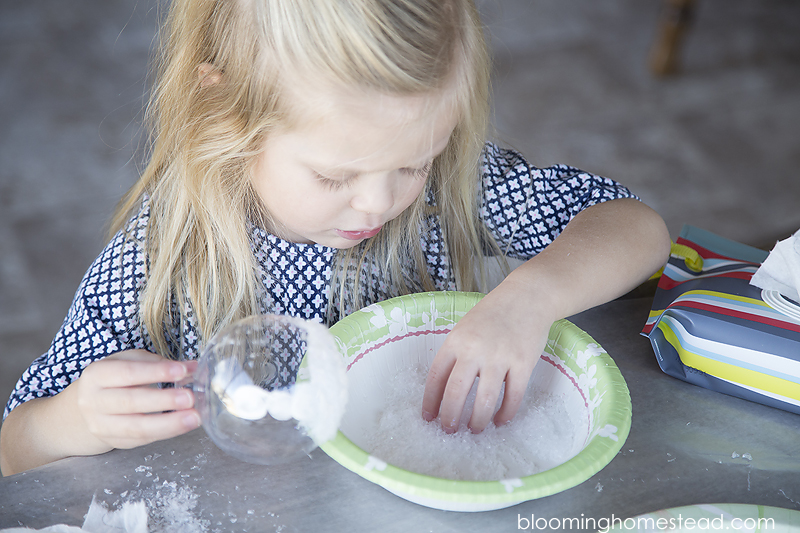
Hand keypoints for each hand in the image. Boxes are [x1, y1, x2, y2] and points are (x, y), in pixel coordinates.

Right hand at [73, 350, 200, 453]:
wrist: (90, 407)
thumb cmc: (117, 379)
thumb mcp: (130, 361)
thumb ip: (158, 364)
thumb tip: (192, 369)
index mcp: (96, 375)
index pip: (128, 373)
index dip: (156, 372)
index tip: (182, 371)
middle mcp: (93, 402)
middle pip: (130, 402)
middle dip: (163, 400)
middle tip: (190, 398)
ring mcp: (101, 426)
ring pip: (136, 428)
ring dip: (169, 424)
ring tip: (194, 417)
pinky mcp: (115, 442)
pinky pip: (142, 440)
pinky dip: (166, 432)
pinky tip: (183, 425)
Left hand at [421, 280, 551, 433]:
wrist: (527, 297)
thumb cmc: (493, 314)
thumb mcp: (465, 328)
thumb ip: (455, 355)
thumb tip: (445, 390)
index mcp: (456, 341)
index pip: (436, 376)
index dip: (430, 401)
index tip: (428, 418)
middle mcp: (475, 350)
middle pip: (456, 392)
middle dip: (450, 416)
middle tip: (449, 430)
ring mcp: (500, 357)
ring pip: (485, 399)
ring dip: (478, 421)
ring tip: (474, 429)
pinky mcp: (524, 363)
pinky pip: (513, 396)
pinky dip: (506, 413)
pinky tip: (500, 420)